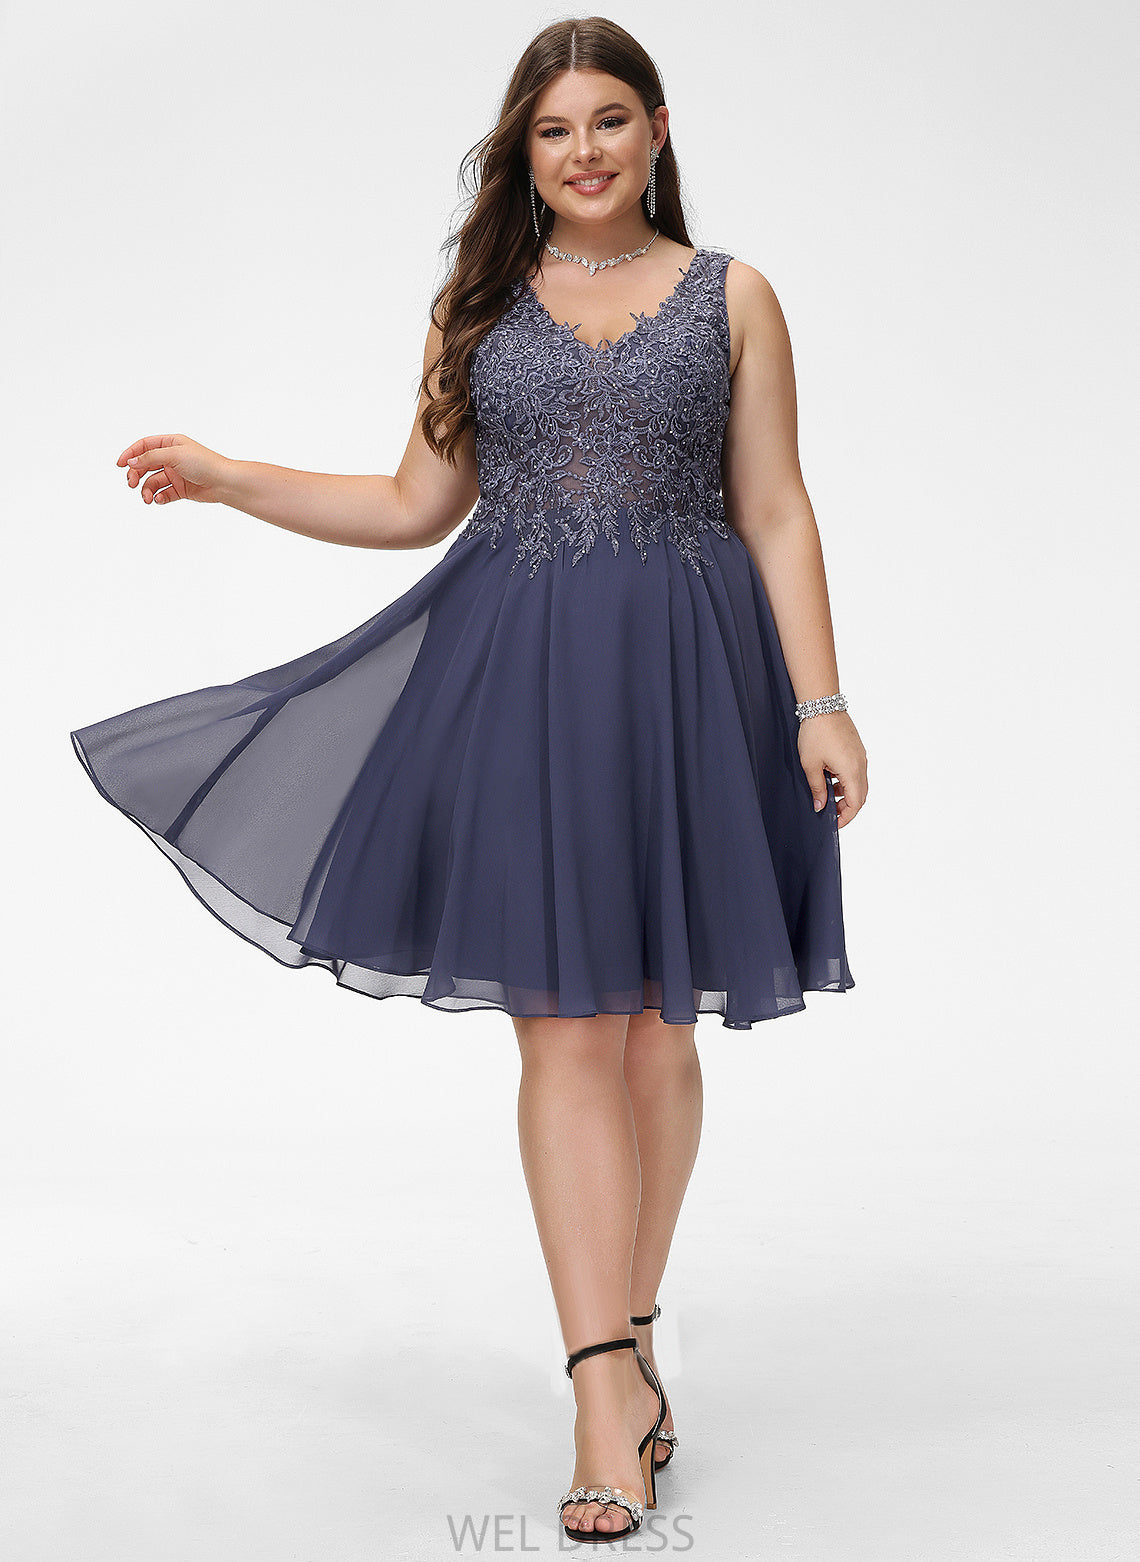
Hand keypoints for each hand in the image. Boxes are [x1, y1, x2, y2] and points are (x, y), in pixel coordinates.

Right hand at [117, 433, 230, 505]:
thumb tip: (131, 462)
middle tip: (131, 484)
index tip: (119, 464)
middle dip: (136, 475)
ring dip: (146, 490)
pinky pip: (164, 493)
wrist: (224, 482)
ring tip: (147, 498)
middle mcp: (172, 458)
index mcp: (170, 443)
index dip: (130, 454)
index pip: (144, 446)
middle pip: (145, 465)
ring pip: (153, 482)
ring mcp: (176, 474)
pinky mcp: (181, 489)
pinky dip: (159, 497)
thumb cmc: (204, 463)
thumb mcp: (173, 455)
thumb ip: (150, 457)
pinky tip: (159, 500)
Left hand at [798, 709, 867, 828]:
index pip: (856, 804)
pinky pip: (856, 772)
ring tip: (826, 795)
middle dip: (846, 808)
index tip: (834, 823)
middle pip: (860, 796)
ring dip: (846, 794)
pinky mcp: (857, 750)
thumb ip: (817, 788)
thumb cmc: (815, 733)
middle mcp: (861, 765)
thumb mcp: (811, 765)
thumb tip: (820, 806)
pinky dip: (846, 781)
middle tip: (829, 812)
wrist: (822, 706)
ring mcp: (861, 756)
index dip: (846, 817)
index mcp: (852, 771)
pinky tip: (830, 778)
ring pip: (859, 784)